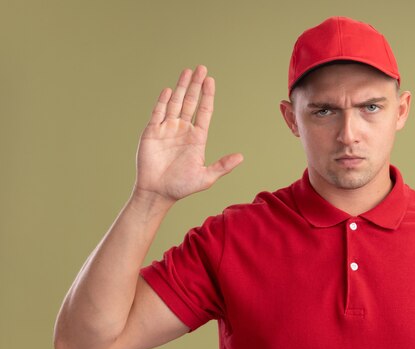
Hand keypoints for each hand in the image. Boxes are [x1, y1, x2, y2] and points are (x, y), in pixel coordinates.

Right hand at [132, 65, 242, 204]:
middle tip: (201, 68)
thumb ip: (222, 166)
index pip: (204, 111)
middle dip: (196, 85)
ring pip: (175, 103)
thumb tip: (241, 157)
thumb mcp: (206, 178)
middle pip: (191, 102)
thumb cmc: (182, 187)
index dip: (207, 96)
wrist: (158, 193)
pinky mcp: (152, 132)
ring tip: (187, 71)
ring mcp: (167, 129)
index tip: (211, 80)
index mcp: (197, 138)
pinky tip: (169, 90)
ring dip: (181, 87)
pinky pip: (158, 113)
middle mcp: (183, 130)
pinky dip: (163, 101)